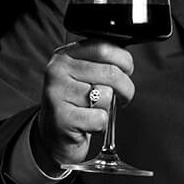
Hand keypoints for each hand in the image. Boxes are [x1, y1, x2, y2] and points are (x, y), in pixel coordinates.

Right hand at [34, 39, 136, 172]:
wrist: (55, 136)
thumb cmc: (76, 104)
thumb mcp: (83, 76)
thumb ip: (100, 63)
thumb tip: (126, 62)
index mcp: (64, 55)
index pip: (103, 47)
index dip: (124, 60)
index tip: (127, 71)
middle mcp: (57, 71)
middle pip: (110, 72)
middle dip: (126, 87)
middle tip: (124, 96)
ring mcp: (56, 94)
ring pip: (106, 95)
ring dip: (108, 108)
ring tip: (95, 111)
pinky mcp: (61, 117)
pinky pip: (100, 118)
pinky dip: (100, 125)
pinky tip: (88, 124)